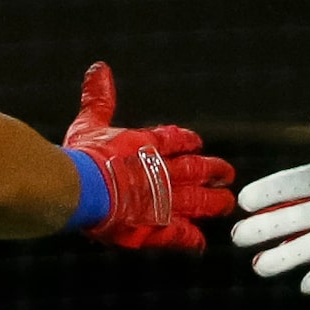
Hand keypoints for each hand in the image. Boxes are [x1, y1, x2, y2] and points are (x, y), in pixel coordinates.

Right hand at [61, 62, 234, 251]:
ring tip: (226, 203)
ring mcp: (162, 201)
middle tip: (228, 174)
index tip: (198, 144)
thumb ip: (98, 98)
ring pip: (197, 202)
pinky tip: (201, 242)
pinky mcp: (155, 227)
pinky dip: (191, 239)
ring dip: (213, 202)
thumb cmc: (82, 156)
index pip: (176, 141)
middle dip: (213, 171)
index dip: (189, 143)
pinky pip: (180, 234)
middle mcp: (161, 172)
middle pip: (196, 171)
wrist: (81, 188)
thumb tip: (99, 68)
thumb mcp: (89, 122)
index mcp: (146, 146)